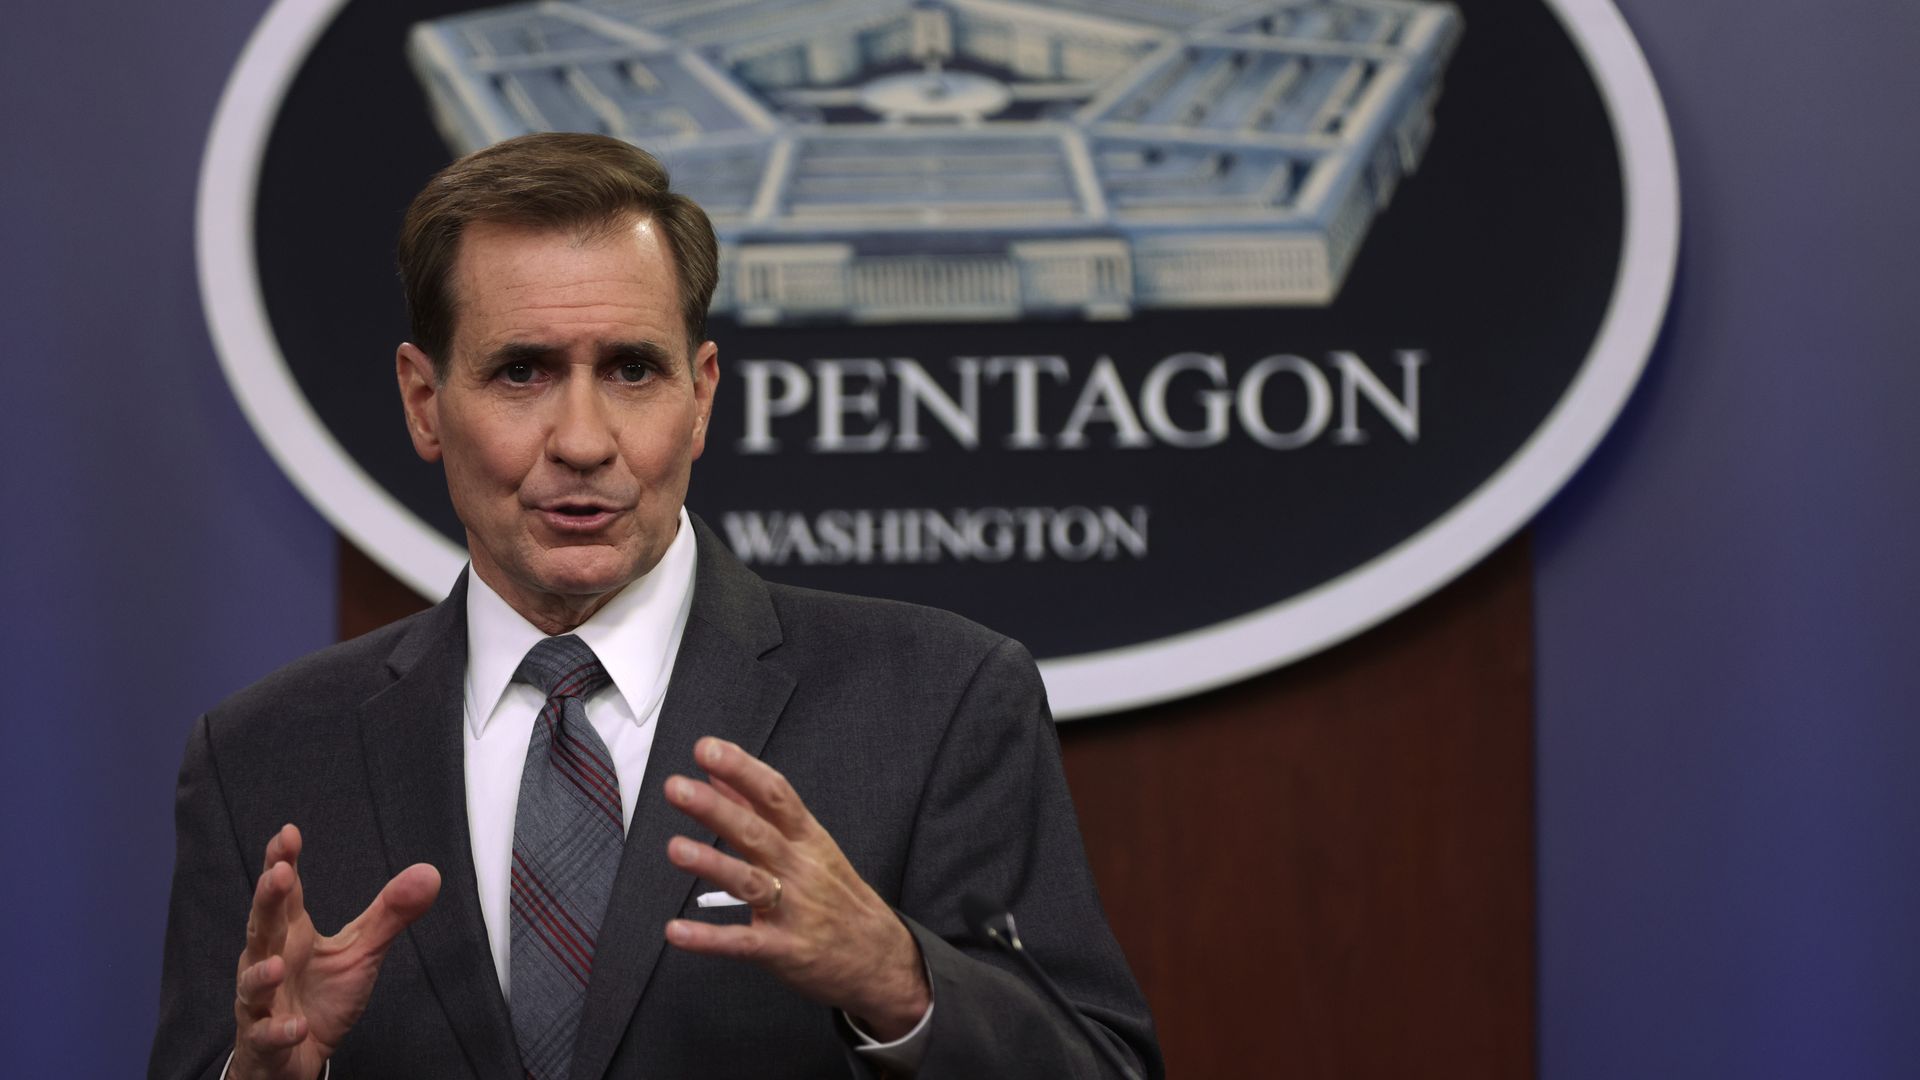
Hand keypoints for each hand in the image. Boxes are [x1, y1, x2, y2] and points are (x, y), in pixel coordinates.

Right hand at [229, 824, 440, 1079]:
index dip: (282, 863)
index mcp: (291, 935)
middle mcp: (269, 961)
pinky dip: (278, 1031)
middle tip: (277, 874)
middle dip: (266, 901)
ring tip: (276, 966)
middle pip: (262, 927)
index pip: (285, 894)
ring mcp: (261, 1002)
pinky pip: (266, 1035)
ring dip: (260, 975)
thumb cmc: (321, 997)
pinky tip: (297, 1027)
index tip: (288, 834)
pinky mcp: (264, 1040)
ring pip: (252, 984)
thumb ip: (389, 913)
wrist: (296, 1056)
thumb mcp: (362, 952)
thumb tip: (429, 873)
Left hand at [663, 737, 931, 1039]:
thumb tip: (719, 776)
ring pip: (749, 882)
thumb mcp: (811, 846)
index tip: (706, 748)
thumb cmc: (839, 896)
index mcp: (807, 839)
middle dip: (716, 809)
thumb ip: (760, 810)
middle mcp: (800, 869)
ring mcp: (793, 910)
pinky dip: (709, 938)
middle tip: (677, 787)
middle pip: (756, 832)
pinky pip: (742, 942)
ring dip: (713, 864)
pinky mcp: (783, 950)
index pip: (775, 795)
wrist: (882, 959)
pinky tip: (677, 931)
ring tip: (676, 849)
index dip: (741, 769)